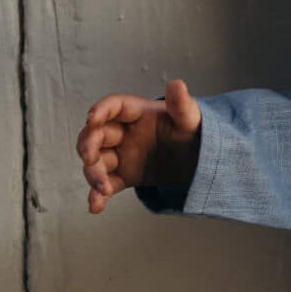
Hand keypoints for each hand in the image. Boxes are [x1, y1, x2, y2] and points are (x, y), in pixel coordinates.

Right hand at [76, 79, 201, 213]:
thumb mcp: (192, 120)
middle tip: (89, 159)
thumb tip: (177, 84)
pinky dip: (98, 195)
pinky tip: (95, 207)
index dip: (101, 110)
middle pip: (97, 135)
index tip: (92, 118)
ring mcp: (122, 155)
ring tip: (102, 188)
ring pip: (97, 162)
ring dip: (93, 174)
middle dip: (88, 146)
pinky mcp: (125, 176)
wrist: (201, 160)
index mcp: (138, 114)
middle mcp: (125, 133)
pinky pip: (107, 184)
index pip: (114, 107)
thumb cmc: (194, 133)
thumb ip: (182, 106)